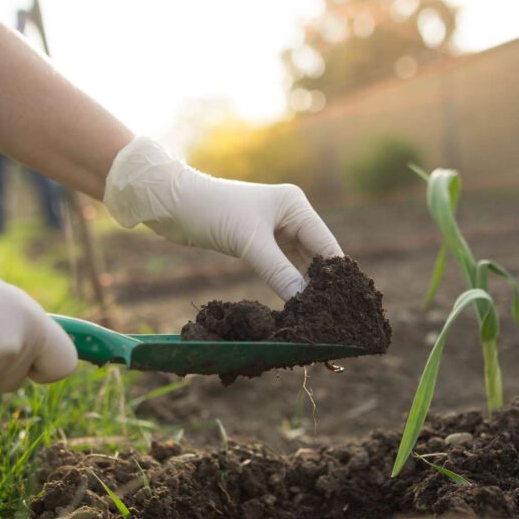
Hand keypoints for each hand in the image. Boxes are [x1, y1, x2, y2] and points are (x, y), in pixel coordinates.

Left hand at [104, 136, 342, 299]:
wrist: (171, 203)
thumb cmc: (212, 212)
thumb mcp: (250, 244)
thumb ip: (280, 273)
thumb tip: (305, 303)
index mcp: (296, 205)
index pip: (327, 245)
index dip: (337, 275)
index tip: (347, 304)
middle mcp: (290, 215)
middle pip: (316, 256)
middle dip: (322, 283)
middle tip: (332, 315)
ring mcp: (275, 229)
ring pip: (299, 264)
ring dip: (304, 286)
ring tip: (316, 314)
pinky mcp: (259, 242)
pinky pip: (281, 266)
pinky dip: (287, 283)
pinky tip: (295, 303)